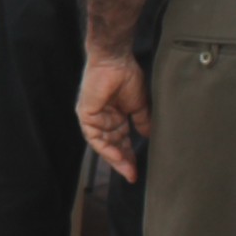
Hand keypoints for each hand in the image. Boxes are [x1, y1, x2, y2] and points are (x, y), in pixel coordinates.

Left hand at [77, 52, 149, 181]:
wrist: (117, 60)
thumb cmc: (127, 76)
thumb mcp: (139, 104)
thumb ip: (142, 121)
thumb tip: (149, 137)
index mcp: (115, 116)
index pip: (121, 141)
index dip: (129, 156)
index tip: (137, 171)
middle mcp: (103, 119)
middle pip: (111, 146)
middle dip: (122, 161)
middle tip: (132, 175)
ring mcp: (93, 117)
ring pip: (102, 144)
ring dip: (114, 158)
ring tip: (127, 169)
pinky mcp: (86, 114)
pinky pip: (93, 136)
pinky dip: (104, 147)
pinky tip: (116, 156)